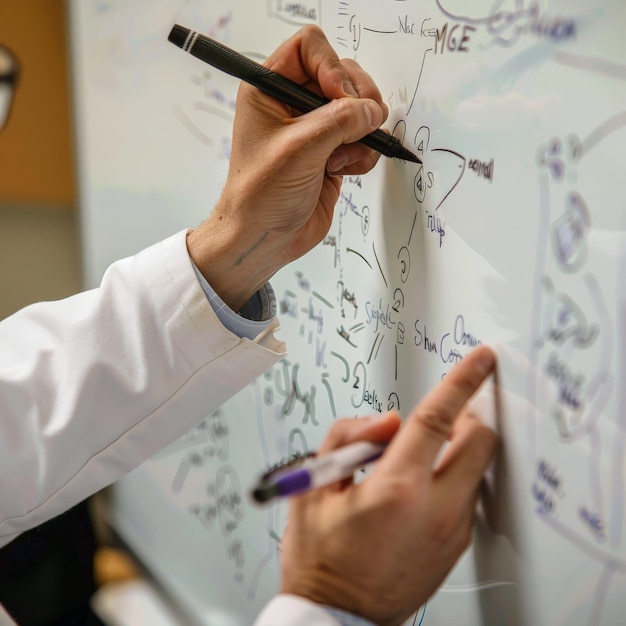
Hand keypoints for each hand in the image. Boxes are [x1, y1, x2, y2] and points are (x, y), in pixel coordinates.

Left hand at [187, 26, 387, 310]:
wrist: (265, 238)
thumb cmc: (261, 195)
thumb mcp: (299, 149)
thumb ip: (340, 120)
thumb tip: (373, 110)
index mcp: (270, 88)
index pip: (310, 47)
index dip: (333, 68)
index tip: (340, 99)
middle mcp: (294, 103)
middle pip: (343, 75)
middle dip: (356, 101)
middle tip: (355, 126)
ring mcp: (316, 129)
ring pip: (360, 109)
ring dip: (361, 133)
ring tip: (339, 157)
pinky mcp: (334, 152)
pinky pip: (364, 139)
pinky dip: (362, 154)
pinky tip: (341, 171)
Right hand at [280, 345, 497, 625]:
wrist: (338, 619)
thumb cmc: (321, 558)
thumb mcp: (313, 486)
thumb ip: (349, 436)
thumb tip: (387, 421)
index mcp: (398, 490)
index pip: (438, 419)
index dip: (463, 381)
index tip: (482, 360)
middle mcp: (435, 510)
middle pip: (480, 442)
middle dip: (467, 416)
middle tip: (439, 418)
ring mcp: (452, 531)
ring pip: (477, 468)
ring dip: (457, 449)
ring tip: (412, 461)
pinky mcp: (456, 545)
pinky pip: (468, 495)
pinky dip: (453, 477)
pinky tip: (417, 489)